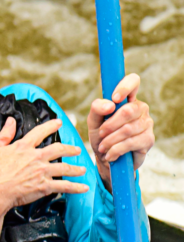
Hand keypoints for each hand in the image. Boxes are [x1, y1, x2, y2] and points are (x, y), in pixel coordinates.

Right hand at [0, 117, 87, 212]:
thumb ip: (4, 135)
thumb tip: (11, 121)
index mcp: (22, 147)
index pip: (40, 133)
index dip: (50, 126)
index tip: (58, 123)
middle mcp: (35, 157)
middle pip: (58, 150)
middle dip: (70, 149)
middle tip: (76, 149)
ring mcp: (41, 172)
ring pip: (65, 168)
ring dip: (76, 168)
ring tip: (82, 169)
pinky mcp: (44, 186)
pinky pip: (64, 186)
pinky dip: (76, 187)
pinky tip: (84, 188)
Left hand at [88, 73, 154, 188]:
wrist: (108, 159)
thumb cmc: (102, 136)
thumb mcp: (93, 121)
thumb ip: (97, 109)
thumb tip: (110, 105)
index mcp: (127, 99)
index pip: (133, 82)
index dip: (125, 87)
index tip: (114, 98)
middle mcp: (140, 108)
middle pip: (127, 111)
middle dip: (109, 125)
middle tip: (100, 134)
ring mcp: (147, 123)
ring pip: (128, 129)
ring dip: (110, 140)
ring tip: (103, 147)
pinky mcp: (149, 139)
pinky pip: (131, 142)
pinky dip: (116, 150)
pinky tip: (110, 154)